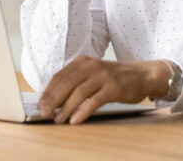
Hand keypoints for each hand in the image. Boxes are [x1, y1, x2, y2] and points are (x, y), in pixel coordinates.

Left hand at [37, 56, 169, 124]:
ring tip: (58, 120)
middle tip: (44, 113)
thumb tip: (54, 100)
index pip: (59, 76)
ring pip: (78, 93)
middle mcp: (91, 66)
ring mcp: (103, 76)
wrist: (142, 74)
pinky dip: (83, 111)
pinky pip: (94, 100)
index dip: (48, 91)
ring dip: (65, 108)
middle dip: (53, 100)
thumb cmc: (114, 77)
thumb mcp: (93, 73)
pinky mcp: (113, 88)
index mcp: (82, 62)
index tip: (40, 104)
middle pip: (66, 84)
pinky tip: (75, 120)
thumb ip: (76, 82)